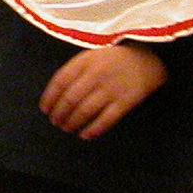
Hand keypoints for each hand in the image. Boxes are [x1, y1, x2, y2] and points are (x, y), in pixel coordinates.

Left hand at [41, 44, 166, 138]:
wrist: (147, 59)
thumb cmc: (112, 60)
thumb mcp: (90, 57)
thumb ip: (73, 72)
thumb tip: (54, 97)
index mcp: (84, 61)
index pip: (60, 82)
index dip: (49, 98)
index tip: (45, 110)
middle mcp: (96, 75)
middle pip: (70, 99)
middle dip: (59, 114)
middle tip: (55, 122)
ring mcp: (111, 88)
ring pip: (85, 111)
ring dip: (72, 123)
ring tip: (66, 128)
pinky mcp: (126, 101)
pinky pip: (106, 119)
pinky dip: (93, 129)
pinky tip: (85, 135)